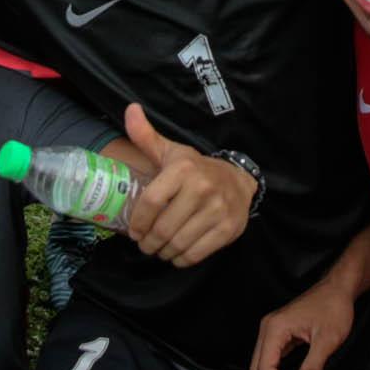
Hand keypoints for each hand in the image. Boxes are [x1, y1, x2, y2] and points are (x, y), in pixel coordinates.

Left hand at [119, 102, 255, 267]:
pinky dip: (181, 259)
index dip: (138, 222)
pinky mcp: (227, 229)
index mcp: (183, 169)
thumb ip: (146, 136)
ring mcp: (217, 210)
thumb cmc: (196, 169)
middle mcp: (201, 188)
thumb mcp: (172, 152)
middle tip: (146, 245)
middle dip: (148, 243)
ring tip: (160, 249)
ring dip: (163, 252)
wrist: (238, 180)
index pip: (150, 202)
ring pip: (178, 243)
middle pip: (162, 228)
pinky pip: (196, 254)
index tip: (134, 231)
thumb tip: (130, 109)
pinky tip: (177, 253)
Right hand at [246, 274, 354, 369]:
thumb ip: (313, 366)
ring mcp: (272, 332)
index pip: (265, 367)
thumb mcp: (327, 340)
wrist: (338, 288)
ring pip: (262, 366)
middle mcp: (267, 329)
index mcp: (275, 328)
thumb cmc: (334, 308)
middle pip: (257, 369)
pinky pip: (270, 360)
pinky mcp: (279, 335)